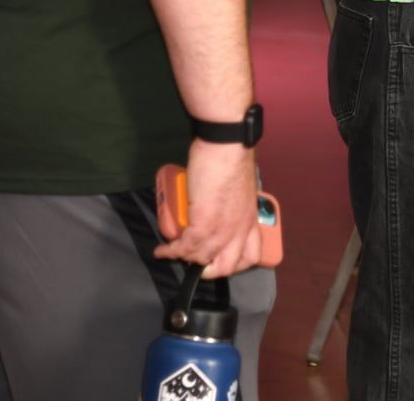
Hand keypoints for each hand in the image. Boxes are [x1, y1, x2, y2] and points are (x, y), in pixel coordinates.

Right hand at [154, 140, 262, 278]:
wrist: (227, 143)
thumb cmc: (231, 158)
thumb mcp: (239, 189)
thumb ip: (233, 204)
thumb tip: (220, 208)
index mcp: (251, 219)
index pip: (250, 255)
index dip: (234, 264)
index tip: (218, 261)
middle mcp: (240, 228)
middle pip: (227, 265)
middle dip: (208, 270)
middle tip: (193, 262)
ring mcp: (224, 227)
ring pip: (202, 258)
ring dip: (184, 258)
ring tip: (172, 251)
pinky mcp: (204, 222)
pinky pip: (185, 246)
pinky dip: (171, 251)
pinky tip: (162, 249)